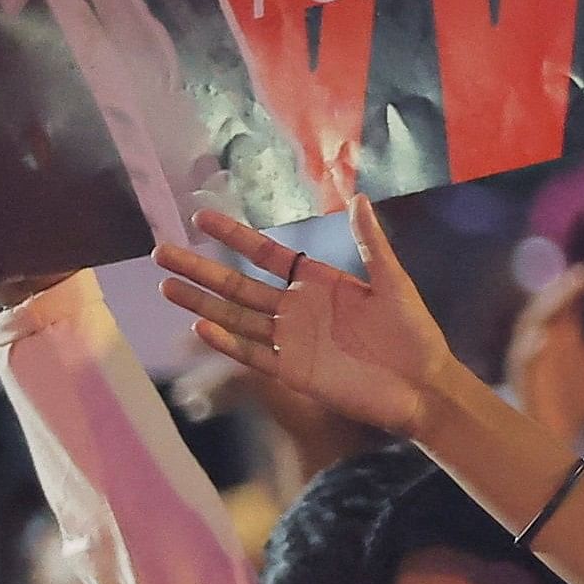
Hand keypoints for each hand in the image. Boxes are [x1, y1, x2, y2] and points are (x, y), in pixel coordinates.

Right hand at [158, 200, 458, 438]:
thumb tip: (358, 198)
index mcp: (318, 282)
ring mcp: (292, 341)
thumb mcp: (392, 282)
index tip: (200, 217)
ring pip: (236, 318)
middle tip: (160, 252)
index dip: (234, 237)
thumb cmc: (413, 333)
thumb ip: (371, 243)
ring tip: (166, 286)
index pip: (265, 254)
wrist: (422, 386)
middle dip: (200, 269)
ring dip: (201, 304)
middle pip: (238, 285)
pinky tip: (200, 327)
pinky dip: (227, 342)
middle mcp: (297, 309)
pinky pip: (253, 354)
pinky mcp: (293, 372)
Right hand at [506, 263, 583, 441]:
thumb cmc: (576, 397)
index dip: (576, 284)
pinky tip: (544, 340)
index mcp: (561, 332)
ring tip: (564, 298)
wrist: (561, 437)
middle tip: (581, 275)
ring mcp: (531, 361)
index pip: (567, 300)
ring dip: (544, 311)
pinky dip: (530, 351)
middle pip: (547, 306)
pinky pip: (523, 366)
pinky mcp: (524, 385)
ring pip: (530, 329)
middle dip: (561, 290)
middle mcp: (543, 340)